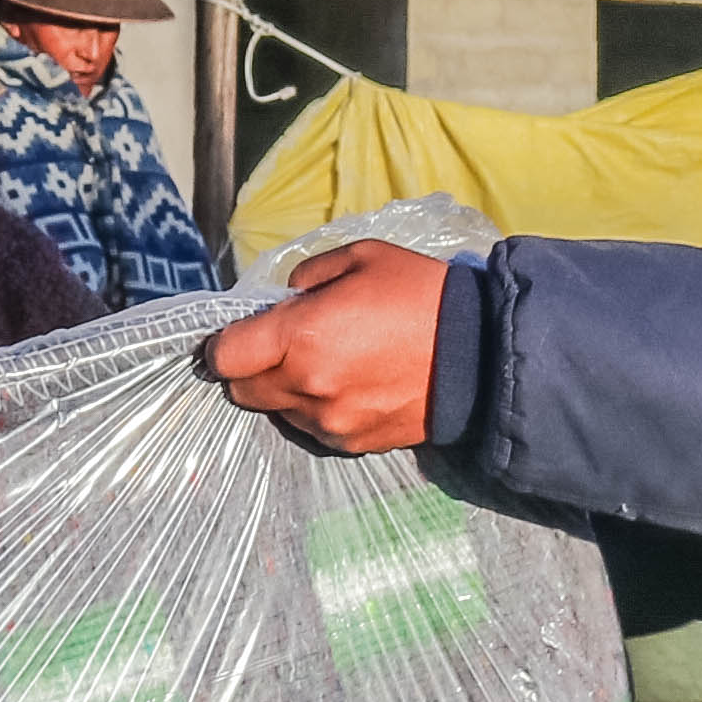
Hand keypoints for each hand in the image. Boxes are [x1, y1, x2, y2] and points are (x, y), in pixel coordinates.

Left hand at [206, 239, 449, 454]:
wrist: (480, 355)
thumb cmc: (420, 295)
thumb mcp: (361, 257)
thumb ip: (308, 275)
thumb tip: (284, 300)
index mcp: (300, 338)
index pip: (225, 357)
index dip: (221, 346)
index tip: (233, 337)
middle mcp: (305, 387)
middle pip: (242, 391)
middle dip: (250, 369)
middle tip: (279, 346)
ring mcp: (328, 422)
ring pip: (277, 411)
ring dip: (285, 391)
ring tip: (325, 364)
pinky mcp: (350, 444)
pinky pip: (312, 428)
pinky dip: (316, 409)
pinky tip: (349, 386)